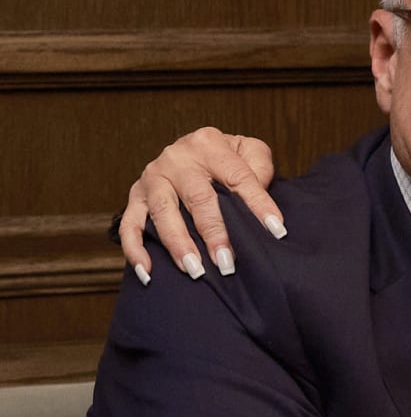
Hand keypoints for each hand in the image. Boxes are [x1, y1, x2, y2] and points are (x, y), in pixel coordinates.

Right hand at [118, 127, 279, 283]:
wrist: (192, 151)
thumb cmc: (226, 159)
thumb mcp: (249, 152)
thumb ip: (260, 168)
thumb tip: (259, 202)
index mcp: (209, 144)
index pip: (239, 177)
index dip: (258, 205)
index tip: (275, 231)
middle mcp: (177, 158)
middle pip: (198, 197)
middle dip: (214, 232)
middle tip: (227, 261)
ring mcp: (153, 177)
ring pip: (163, 211)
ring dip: (178, 243)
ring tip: (195, 270)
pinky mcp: (136, 195)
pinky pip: (129, 224)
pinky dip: (135, 249)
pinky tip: (147, 272)